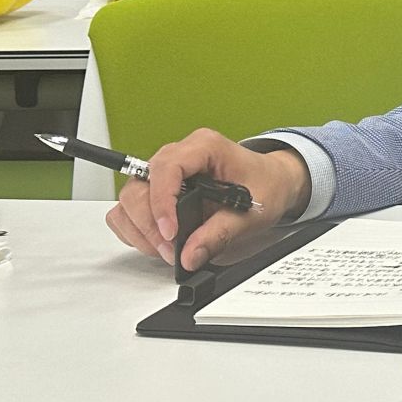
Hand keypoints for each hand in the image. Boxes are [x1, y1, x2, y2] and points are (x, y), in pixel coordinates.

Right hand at [104, 128, 308, 270]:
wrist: (273, 182)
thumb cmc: (265, 184)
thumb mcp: (251, 211)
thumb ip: (219, 233)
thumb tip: (189, 255)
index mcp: (204, 147)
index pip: (167, 168)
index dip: (162, 202)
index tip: (170, 232)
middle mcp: (179, 155)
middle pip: (140, 186)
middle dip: (151, 224)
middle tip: (171, 249)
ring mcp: (165, 173)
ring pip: (129, 199)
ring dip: (141, 230)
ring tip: (166, 249)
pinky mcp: (158, 190)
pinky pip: (129, 210)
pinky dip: (136, 230)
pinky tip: (157, 242)